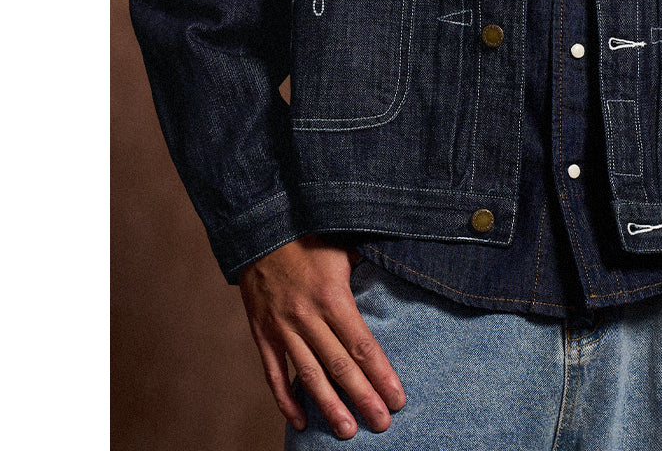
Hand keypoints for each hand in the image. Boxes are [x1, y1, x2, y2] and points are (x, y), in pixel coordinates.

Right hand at [238, 234, 406, 438]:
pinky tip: (302, 420)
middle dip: (364, 398)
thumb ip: (368, 268)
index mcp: (332, 296)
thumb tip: (400, 274)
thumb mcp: (344, 245)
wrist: (261, 230)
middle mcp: (307, 317)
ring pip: (308, 376)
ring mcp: (282, 328)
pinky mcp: (262, 333)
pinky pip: (273, 373)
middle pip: (340, 367)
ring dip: (329, 406)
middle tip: (382, 424)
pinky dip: (286, 400)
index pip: (362, 345)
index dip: (381, 375)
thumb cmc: (310, 236)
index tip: (398, 398)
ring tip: (347, 432)